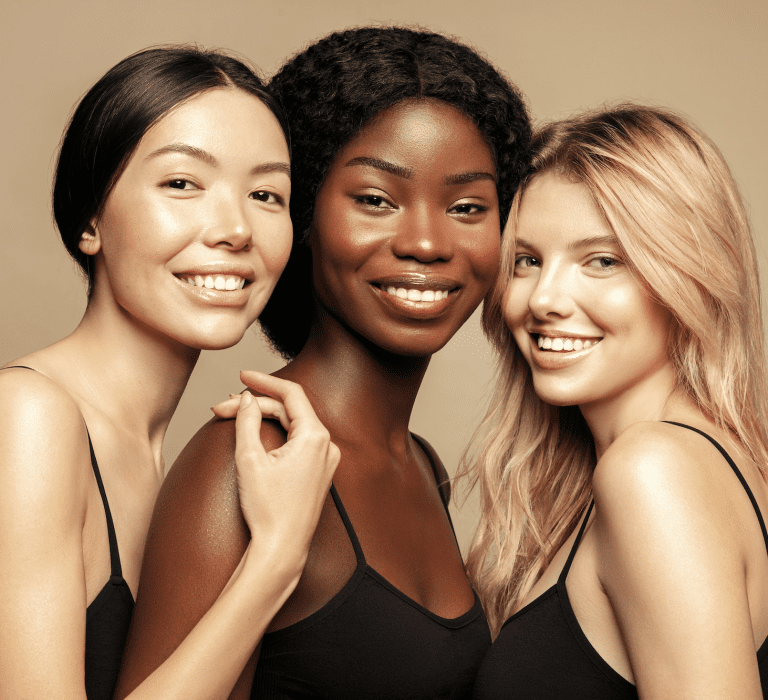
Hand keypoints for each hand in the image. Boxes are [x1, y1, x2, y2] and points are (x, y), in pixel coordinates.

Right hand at [227, 371, 338, 566]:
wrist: (281, 550)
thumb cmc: (268, 510)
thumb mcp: (249, 459)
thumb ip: (247, 421)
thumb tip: (246, 399)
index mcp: (316, 437)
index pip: (291, 394)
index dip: (264, 381)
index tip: (241, 376)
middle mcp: (327, 445)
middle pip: (289, 410)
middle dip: (255, 404)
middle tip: (222, 407)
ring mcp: (326, 459)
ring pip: (293, 424)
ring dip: (264, 417)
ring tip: (232, 416)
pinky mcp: (320, 471)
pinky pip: (299, 440)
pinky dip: (276, 433)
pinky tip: (254, 432)